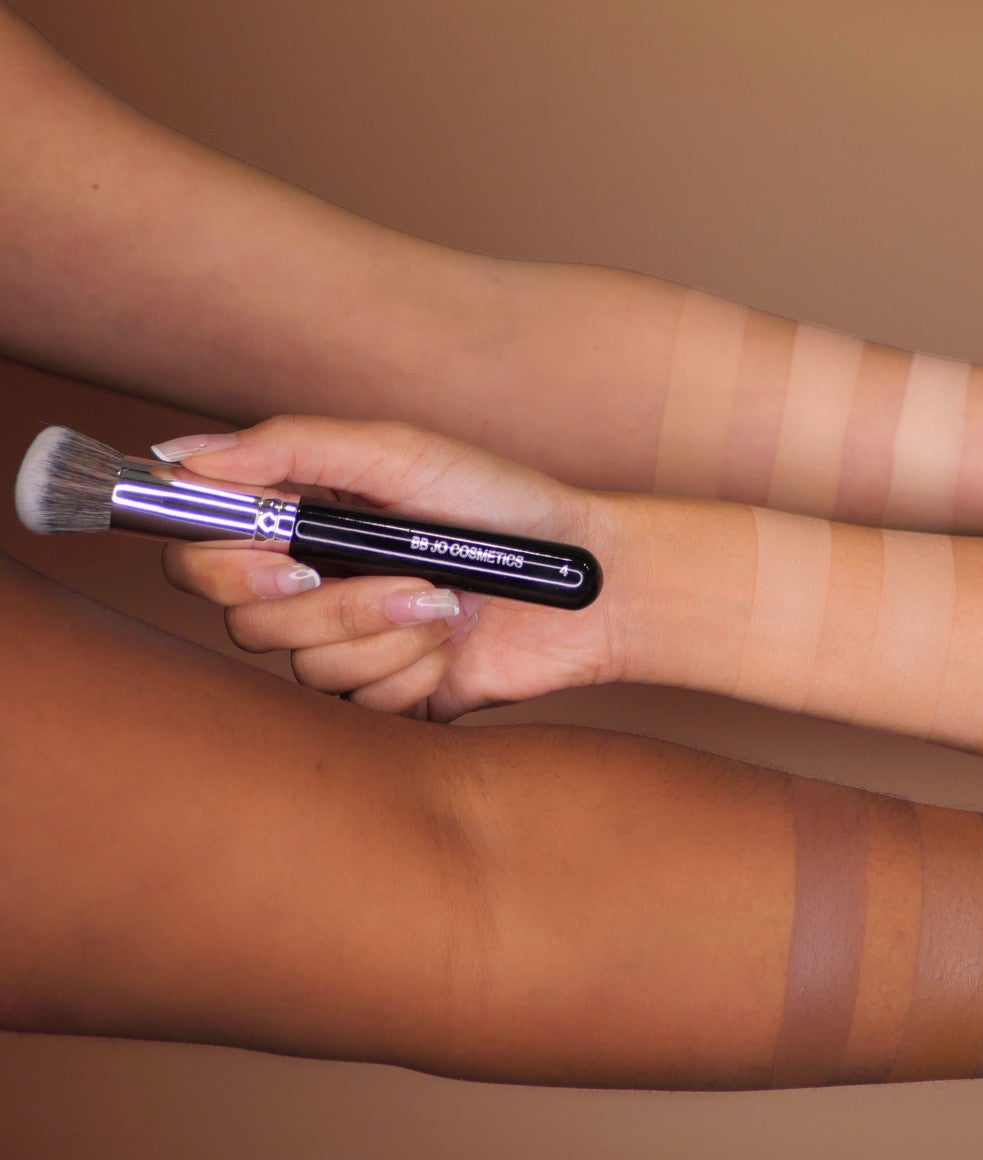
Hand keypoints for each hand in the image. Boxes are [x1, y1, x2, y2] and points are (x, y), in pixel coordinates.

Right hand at [155, 416, 620, 718]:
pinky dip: (412, 671)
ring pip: (305, 665)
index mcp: (300, 522)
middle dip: (331, 603)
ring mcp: (346, 645)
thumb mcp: (400, 453)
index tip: (283, 560)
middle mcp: (310, 585)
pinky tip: (455, 644)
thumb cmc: (503, 504)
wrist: (589, 580)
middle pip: (245, 620)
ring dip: (386, 632)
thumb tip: (184, 458)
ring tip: (448, 601)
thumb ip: (292, 447)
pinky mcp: (386, 694)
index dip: (225, 566)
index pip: (202, 555)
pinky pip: (359, 703)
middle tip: (402, 577)